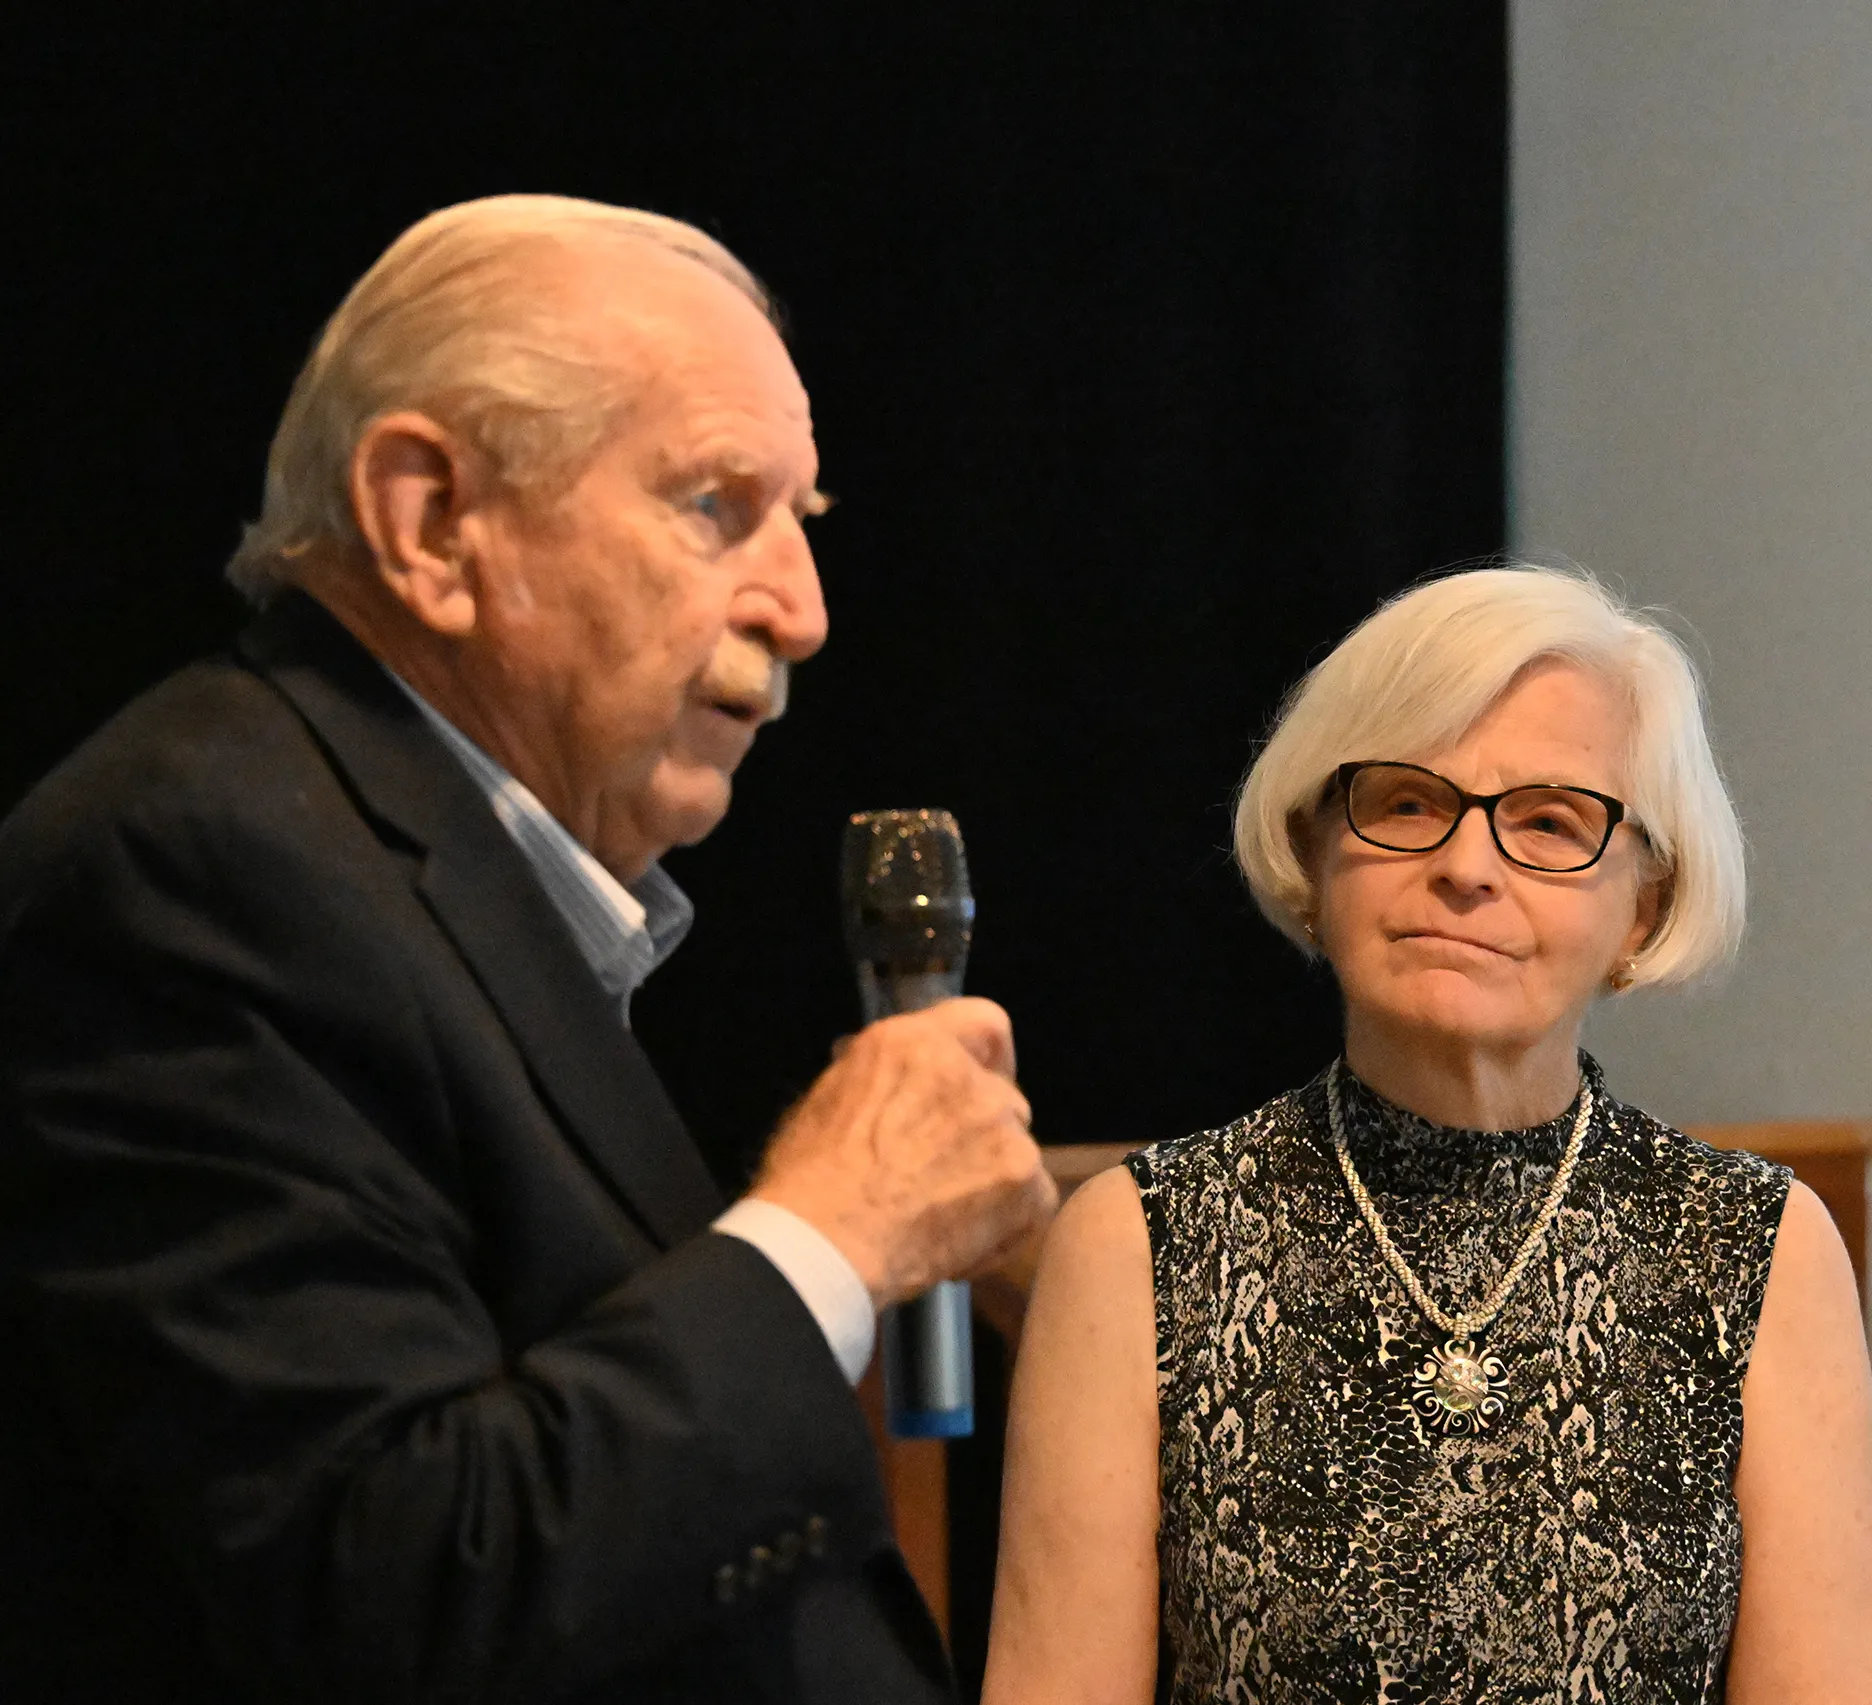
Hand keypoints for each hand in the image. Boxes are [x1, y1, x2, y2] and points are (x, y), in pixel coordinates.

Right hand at [750, 997, 1057, 1308]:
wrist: (827, 1243)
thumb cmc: (810, 1178)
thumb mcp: (832, 1095)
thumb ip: (885, 1077)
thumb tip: (897, 1086)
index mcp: (916, 1044)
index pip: (984, 1023)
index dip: (985, 1056)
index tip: (980, 1079)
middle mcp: (969, 1074)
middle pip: (1001, 1095)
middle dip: (980, 1130)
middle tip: (940, 1170)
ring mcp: (1003, 1127)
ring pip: (1017, 1149)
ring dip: (992, 1178)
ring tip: (943, 1216)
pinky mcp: (1025, 1181)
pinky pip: (1034, 1200)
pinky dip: (1007, 1225)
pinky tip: (961, 1244)